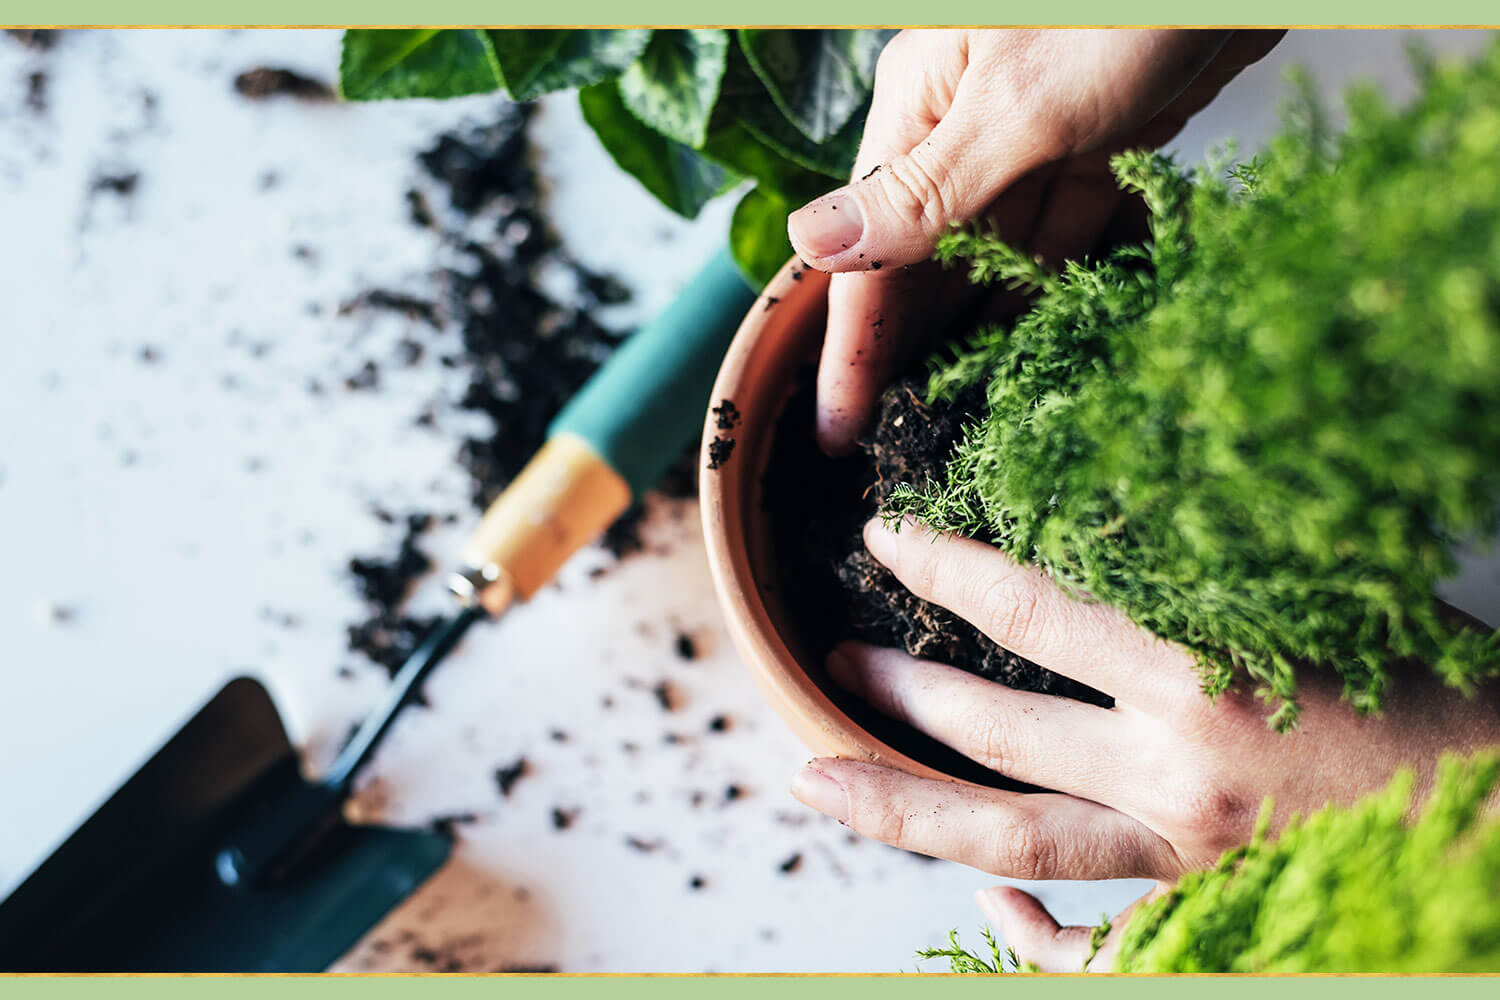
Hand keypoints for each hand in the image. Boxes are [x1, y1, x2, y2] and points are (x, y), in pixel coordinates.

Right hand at [788, 28, 1282, 454]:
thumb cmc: (1121, 10)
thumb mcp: (1014, 109)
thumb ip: (922, 191)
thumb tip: (810, 244)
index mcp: (920, 107)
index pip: (868, 250)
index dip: (851, 346)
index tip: (842, 429)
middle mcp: (964, 124)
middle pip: (922, 258)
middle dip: (909, 345)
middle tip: (899, 436)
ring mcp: (1031, 135)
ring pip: (990, 250)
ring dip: (975, 323)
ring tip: (958, 407)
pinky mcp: (1098, 140)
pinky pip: (1059, 231)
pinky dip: (1047, 282)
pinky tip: (1035, 338)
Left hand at [790, 518, 1499, 969]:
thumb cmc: (1433, 689)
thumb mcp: (1316, 595)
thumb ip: (1204, 567)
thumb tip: (1099, 509)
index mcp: (1203, 674)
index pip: (1029, 609)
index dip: (941, 566)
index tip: (883, 537)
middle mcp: (1178, 773)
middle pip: (992, 731)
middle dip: (896, 692)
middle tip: (830, 663)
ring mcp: (1188, 860)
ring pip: (1011, 840)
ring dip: (902, 807)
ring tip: (818, 779)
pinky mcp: (1213, 917)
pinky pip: (1097, 952)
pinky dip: (1032, 939)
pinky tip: (984, 905)